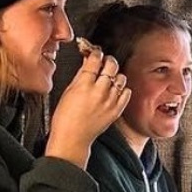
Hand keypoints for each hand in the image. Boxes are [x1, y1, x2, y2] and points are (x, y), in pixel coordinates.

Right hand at [47, 45, 131, 166]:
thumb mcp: (68, 91)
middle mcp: (99, 92)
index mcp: (84, 85)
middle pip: (111, 65)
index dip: (96, 53)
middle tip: (104, 62)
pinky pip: (126, 92)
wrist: (72, 138)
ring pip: (121, 77)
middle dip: (107, 60)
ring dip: (115, 75)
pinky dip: (122, 89)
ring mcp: (110, 101)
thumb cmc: (65, 118)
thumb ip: (80, 75)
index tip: (95, 52)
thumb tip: (87, 61)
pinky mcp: (117, 110)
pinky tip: (114, 90)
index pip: (95, 59)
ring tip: (109, 78)